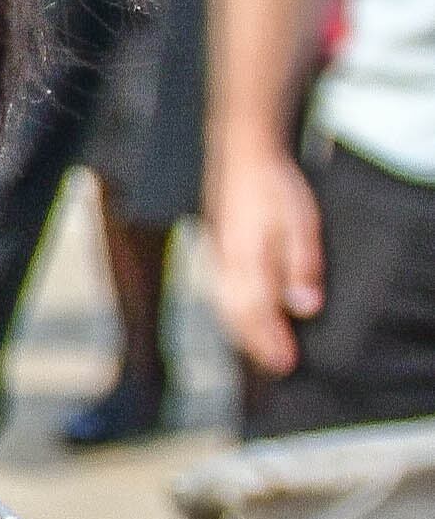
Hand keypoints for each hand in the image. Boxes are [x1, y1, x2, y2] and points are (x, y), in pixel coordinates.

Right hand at [209, 140, 327, 378]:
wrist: (240, 153)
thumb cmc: (275, 185)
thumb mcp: (301, 223)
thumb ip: (301, 266)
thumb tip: (304, 307)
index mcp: (245, 259)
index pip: (256, 311)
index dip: (270, 340)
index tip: (285, 362)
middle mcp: (224, 262)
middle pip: (236, 314)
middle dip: (256, 342)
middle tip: (277, 364)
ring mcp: (215, 254)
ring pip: (223, 303)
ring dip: (242, 330)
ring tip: (260, 348)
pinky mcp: (214, 246)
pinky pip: (219, 289)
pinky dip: (232, 310)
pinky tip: (242, 314)